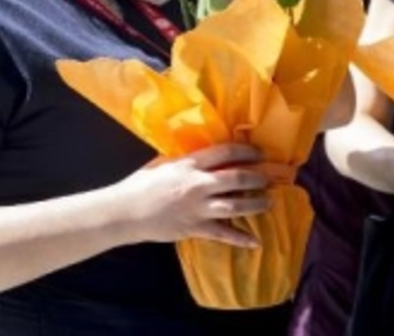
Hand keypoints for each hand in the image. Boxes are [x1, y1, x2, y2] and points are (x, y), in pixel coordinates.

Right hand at [119, 143, 275, 248]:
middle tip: (269, 178)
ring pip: (235, 205)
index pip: (225, 153)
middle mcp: (197, 185)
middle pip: (236, 178)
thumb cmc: (141, 184)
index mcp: (189, 164)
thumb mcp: (163, 163)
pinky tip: (256, 242)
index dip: (245, 151)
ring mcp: (197, 208)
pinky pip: (223, 233)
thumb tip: (204, 154)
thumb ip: (185, 160)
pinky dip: (241, 239)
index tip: (258, 152)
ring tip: (268, 203)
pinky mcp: (195, 228)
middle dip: (256, 177)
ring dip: (255, 204)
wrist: (125, 212)